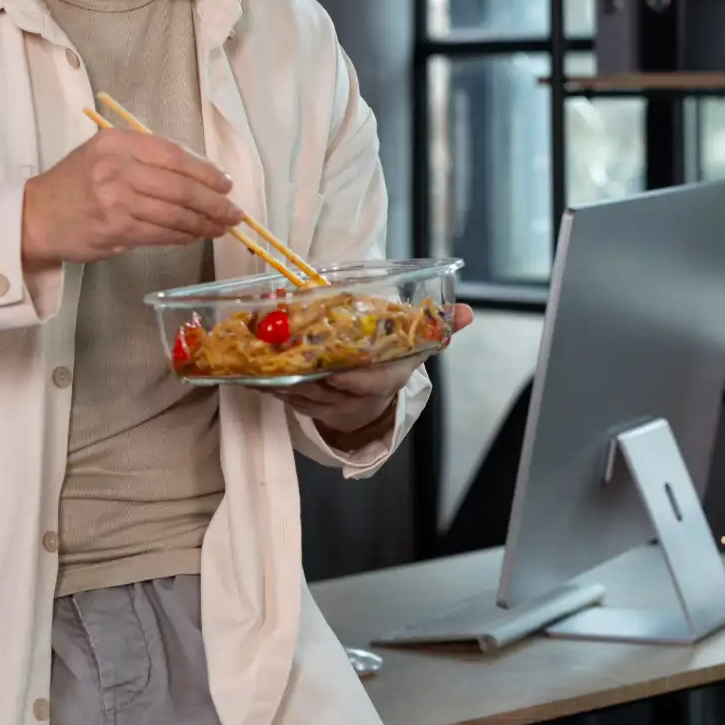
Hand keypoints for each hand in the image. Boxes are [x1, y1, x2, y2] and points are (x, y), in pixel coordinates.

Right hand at [21, 128, 244, 264]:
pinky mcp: (117, 229)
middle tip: (234, 213)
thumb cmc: (77, 184)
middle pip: (181, 186)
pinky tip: (195, 235)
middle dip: (214, 202)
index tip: (226, 184)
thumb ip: (147, 159)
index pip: (175, 155)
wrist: (37, 216)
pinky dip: (183, 235)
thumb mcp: (106, 154)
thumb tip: (201, 176)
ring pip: (175, 213)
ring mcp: (116, 199)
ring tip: (221, 227)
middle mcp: (118, 167)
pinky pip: (162, 233)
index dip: (206, 172)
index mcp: (118, 142)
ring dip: (204, 223)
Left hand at [274, 304, 473, 439]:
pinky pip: (292, 403)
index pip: (370, 385)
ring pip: (305, 398)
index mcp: (385, 381)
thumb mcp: (418, 344)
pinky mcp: (315, 412)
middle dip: (304, 375)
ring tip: (260, 360)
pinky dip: (274, 389)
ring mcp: (336, 410)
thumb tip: (468, 313)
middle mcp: (360, 401)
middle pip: (327, 391)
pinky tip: (256, 373)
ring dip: (281, 381)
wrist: (379, 393)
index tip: (334, 371)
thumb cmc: (394, 360)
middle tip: (281, 354)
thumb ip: (439, 328)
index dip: (352, 381)